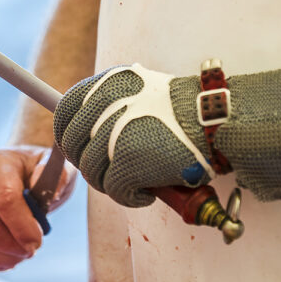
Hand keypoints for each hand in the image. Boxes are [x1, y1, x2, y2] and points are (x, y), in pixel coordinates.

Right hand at [0, 146, 75, 273]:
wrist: (15, 168)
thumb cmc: (37, 170)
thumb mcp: (56, 167)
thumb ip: (59, 176)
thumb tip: (51, 191)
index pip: (5, 199)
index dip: (22, 228)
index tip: (38, 242)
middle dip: (13, 248)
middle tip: (32, 250)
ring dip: (1, 259)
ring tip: (20, 256)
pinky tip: (4, 262)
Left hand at [53, 64, 211, 207]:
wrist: (216, 121)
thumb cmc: (185, 113)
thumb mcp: (142, 91)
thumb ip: (111, 104)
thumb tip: (83, 133)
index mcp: (107, 83)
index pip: (65, 110)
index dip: (67, 135)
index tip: (78, 149)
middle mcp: (105, 104)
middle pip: (74, 145)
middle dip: (89, 163)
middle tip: (112, 171)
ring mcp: (113, 133)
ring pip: (92, 172)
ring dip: (112, 183)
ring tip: (138, 182)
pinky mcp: (126, 161)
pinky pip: (114, 190)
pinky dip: (130, 198)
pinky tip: (148, 194)